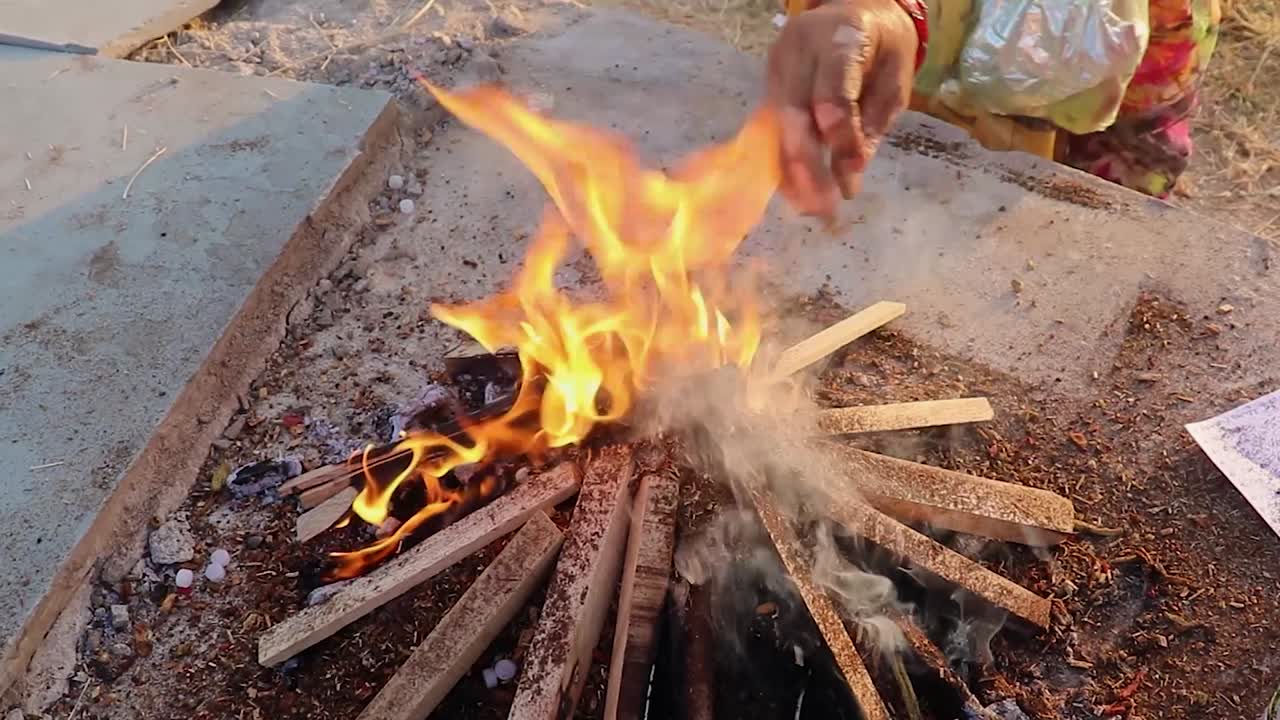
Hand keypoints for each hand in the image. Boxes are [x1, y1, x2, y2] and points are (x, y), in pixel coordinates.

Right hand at [768, 0, 917, 219]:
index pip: (832, 93)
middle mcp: (797, 50)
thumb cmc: (883, 47)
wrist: (854, 12)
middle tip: (824, 209)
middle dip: (807, 167)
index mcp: (839, 38)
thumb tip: (848, 178)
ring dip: (790, 173)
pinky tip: (796, 193)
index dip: (840, 139)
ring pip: (775, 126)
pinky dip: (783, 163)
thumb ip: (870, 124)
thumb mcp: (894, 81)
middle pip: (793, 114)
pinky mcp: (767, 85)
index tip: (851, 179)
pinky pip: (770, 130)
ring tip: (810, 210)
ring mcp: (776, 67)